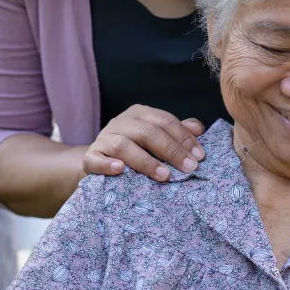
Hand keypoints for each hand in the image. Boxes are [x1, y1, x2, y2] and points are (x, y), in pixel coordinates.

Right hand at [82, 105, 205, 181]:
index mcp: (140, 114)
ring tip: (164, 176)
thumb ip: (177, 132)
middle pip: (147, 132)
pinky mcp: (89, 157)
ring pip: (124, 145)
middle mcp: (121, 122)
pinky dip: (107, 164)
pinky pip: (95, 159)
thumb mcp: (157, 138)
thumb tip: (198, 129)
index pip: (165, 121)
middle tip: (189, 168)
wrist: (100, 162)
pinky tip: (120, 170)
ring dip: (146, 161)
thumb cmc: (137, 150)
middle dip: (171, 151)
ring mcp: (104, 139)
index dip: (184, 138)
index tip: (200, 156)